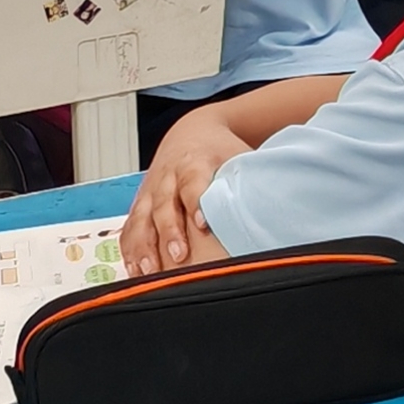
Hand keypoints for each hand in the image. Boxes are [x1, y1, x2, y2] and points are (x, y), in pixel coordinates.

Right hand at [120, 110, 245, 273]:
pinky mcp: (139, 203)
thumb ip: (247, 185)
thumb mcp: (237, 158)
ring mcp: (150, 190)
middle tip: (179, 256)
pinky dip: (129, 250)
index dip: (196, 201)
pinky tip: (135, 271)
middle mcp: (167, 176)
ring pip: (141, 219)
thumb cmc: (220, 151)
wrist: (193, 132)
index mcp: (194, 162)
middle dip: (169, 232)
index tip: (203, 223)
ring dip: (143, 246)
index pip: (193, 182)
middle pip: (163, 205)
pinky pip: (129, 228)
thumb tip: (273, 214)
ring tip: (150, 271)